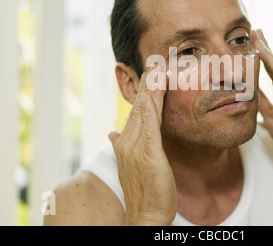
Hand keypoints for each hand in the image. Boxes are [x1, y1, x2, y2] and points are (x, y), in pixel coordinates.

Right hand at [108, 67, 176, 225]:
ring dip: (149, 90)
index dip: (143, 91)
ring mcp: (136, 149)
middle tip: (154, 61)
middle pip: (138, 108)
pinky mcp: (148, 156)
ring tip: (155, 69)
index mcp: (126, 142)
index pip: (136, 111)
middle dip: (146, 84)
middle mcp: (128, 142)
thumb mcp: (133, 164)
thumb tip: (112, 132)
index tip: (150, 72)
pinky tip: (151, 94)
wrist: (146, 215)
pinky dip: (149, 110)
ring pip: (144, 113)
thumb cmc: (144, 190)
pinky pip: (149, 129)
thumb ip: (124, 145)